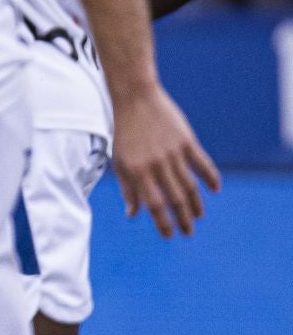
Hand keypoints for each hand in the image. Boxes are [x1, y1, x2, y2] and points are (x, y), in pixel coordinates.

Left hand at [112, 83, 220, 237]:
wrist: (136, 99)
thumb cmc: (125, 132)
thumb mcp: (119, 160)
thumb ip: (127, 188)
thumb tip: (132, 214)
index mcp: (136, 170)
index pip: (154, 204)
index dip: (163, 223)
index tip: (170, 235)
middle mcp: (156, 164)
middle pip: (175, 199)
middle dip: (183, 219)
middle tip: (188, 232)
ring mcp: (173, 152)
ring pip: (190, 186)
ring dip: (196, 205)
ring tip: (198, 217)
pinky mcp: (187, 141)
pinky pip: (203, 164)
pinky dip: (211, 178)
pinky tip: (215, 190)